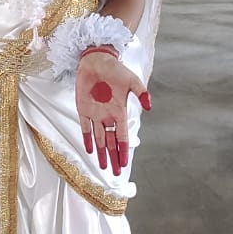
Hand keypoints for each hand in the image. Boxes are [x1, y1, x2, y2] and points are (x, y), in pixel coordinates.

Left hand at [75, 49, 150, 175]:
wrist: (96, 60)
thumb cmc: (115, 69)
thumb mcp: (131, 80)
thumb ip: (141, 93)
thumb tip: (149, 107)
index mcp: (119, 111)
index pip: (122, 136)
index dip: (123, 150)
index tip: (125, 163)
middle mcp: (107, 116)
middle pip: (111, 142)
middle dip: (113, 157)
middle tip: (116, 173)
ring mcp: (95, 114)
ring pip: (99, 138)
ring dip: (101, 152)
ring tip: (104, 167)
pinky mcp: (83, 109)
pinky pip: (85, 127)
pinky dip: (87, 139)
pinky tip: (89, 150)